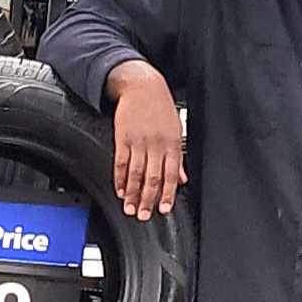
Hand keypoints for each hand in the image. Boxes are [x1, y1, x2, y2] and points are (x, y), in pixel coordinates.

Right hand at [104, 61, 186, 219]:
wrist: (142, 86)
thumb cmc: (160, 108)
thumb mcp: (175, 131)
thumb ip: (177, 158)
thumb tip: (182, 178)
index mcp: (171, 144)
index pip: (170, 175)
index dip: (167, 195)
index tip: (163, 210)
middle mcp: (156, 144)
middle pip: (152, 178)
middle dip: (147, 199)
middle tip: (142, 215)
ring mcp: (138, 142)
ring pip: (135, 173)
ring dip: (131, 193)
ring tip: (129, 208)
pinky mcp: (122, 138)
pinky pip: (120, 162)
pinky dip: (119, 178)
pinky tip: (119, 189)